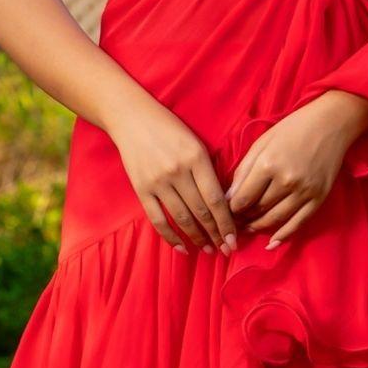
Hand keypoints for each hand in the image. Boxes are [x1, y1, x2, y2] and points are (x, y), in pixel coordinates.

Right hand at [108, 98, 237, 255]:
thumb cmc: (169, 128)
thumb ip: (208, 171)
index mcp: (197, 158)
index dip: (227, 223)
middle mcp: (178, 171)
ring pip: (182, 218)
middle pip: (202, 212)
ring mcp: (158, 182)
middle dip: (216, 234)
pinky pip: (158, 219)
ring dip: (197, 238)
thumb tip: (224, 204)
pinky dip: (171, 237)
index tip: (235, 239)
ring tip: (208, 249)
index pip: (216, 199)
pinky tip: (182, 248)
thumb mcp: (196, 143)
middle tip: (226, 249)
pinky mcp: (141, 189)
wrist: (132, 117)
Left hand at [225, 93, 367, 247]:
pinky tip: (271, 243)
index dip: (231, 210)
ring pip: (275, 219)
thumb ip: (244, 170)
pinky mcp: (318, 198)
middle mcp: (286, 181)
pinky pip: (298, 223)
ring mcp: (304, 192)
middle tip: (235, 221)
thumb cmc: (292, 129)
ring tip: (249, 227)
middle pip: (258, 210)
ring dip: (259, 227)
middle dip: (243, 218)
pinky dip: (283, 236)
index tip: (226, 212)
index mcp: (268, 165)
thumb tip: (229, 197)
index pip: (242, 199)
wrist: (331, 124)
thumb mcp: (262, 142)